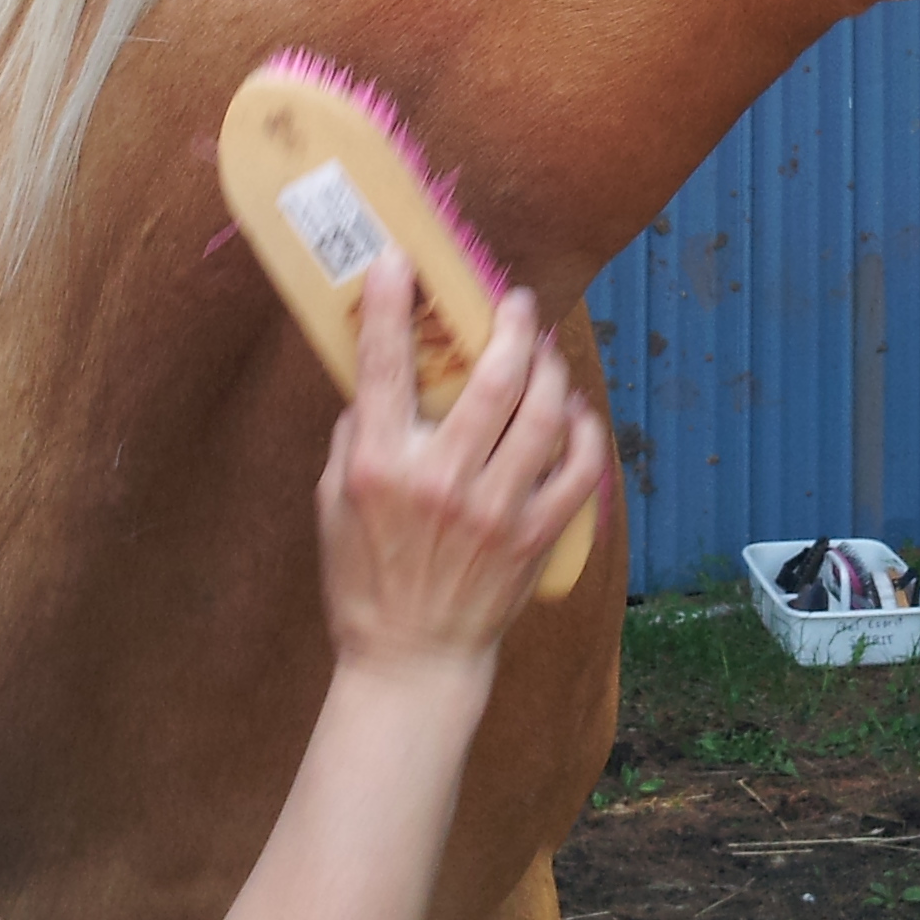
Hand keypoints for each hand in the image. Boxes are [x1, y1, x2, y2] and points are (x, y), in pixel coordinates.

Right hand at [316, 250, 609, 676]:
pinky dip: (586, 433)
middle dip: (506, 324)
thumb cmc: (365, 579)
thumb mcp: (332, 503)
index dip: (389, 303)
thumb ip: (355, 437)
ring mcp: (496, 511)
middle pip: (490, 379)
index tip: (399, 259)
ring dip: (549, 369)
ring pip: (544, 415)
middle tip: (512, 302)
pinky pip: (579, 470)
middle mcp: (441, 482)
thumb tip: (377, 377)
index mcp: (381, 468)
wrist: (412, 659)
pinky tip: (575, 414)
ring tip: (543, 351)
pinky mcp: (535, 537)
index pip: (383, 368)